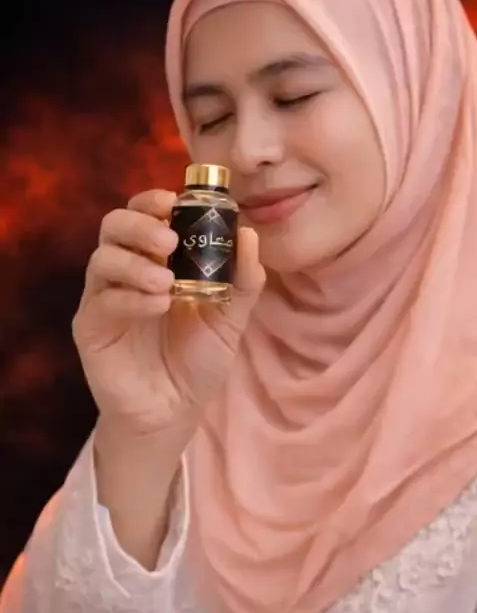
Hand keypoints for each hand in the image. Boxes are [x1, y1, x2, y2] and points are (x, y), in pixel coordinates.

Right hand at [72, 189, 264, 441]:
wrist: (174, 413)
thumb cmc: (197, 361)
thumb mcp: (229, 319)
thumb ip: (242, 279)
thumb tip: (249, 234)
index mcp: (157, 259)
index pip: (144, 214)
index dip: (154, 200)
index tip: (174, 200)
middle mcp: (126, 271)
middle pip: (115, 226)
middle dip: (140, 224)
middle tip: (169, 237)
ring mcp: (104, 298)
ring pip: (102, 259)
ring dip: (135, 263)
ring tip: (166, 282)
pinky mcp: (91, 328)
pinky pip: (102, 301)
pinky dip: (131, 298)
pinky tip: (158, 305)